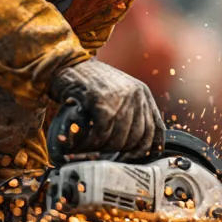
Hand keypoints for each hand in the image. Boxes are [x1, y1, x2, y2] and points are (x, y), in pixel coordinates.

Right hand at [47, 59, 163, 158]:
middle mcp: (136, 95)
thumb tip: (134, 143)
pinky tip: (83, 144)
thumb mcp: (117, 91)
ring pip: (119, 140)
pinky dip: (91, 144)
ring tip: (91, 149)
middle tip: (105, 154)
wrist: (65, 63)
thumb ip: (129, 110)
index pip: (156, 128)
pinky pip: (101, 134)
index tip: (136, 158)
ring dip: (103, 149)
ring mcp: (120, 98)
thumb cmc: (89, 81)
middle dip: (120, 151)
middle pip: (137, 138)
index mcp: (142, 93)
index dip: (148, 148)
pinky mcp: (101, 102)